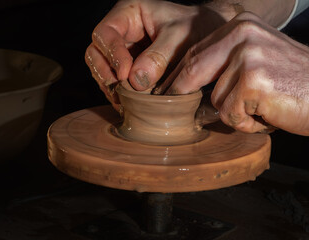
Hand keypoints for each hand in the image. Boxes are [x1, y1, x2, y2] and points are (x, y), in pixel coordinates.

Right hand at [85, 0, 225, 109]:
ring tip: (124, 101)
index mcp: (129, 13)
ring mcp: (123, 51)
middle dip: (104, 74)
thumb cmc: (195, 27)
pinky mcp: (129, 68)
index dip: (111, 55)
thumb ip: (159, 56)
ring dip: (111, 87)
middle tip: (119, 91)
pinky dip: (119, 94)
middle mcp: (121, 32)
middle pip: (96, 53)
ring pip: (102, 70)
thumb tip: (137, 81)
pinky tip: (128, 104)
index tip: (125, 74)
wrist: (207, 36)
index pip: (105, 33)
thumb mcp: (180, 36)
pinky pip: (116, 82)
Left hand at [160, 12, 308, 135]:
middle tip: (172, 104)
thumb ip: (224, 64)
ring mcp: (248, 57)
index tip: (164, 91)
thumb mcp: (256, 59)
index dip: (177, 75)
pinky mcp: (253, 81)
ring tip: (261, 107)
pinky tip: (268, 114)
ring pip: (215, 99)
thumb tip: (185, 83)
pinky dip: (246, 123)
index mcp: (240, 26)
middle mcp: (242, 35)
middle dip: (180, 92)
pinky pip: (230, 114)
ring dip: (234, 113)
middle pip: (193, 70)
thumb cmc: (293, 82)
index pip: (195, 52)